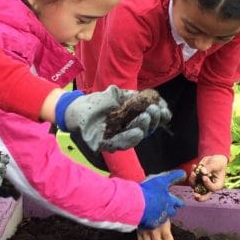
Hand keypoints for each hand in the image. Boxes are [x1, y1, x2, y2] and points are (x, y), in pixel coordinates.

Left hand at [55, 87, 170, 151]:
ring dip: (144, 127)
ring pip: (136, 136)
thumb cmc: (95, 102)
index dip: (160, 114)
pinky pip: (121, 143)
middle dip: (153, 119)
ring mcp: (118, 137)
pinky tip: (138, 132)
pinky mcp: (107, 144)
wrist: (74, 108)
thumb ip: (131, 96)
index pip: (150, 118)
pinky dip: (131, 138)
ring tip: (147, 117)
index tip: (165, 108)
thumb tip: (150, 97)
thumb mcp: (115, 95)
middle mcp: (127, 129)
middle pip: (146, 128)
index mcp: (132, 118)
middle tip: (155, 110)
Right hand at [138, 170, 185, 228]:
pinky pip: (153, 223)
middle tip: (169, 207)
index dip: (179, 202)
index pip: (178, 202)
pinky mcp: (150, 224)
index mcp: (170, 201)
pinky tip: (148, 217)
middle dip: (171, 209)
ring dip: (162, 215)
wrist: (136, 204)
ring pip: (163, 218)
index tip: (180, 202)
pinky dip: (152, 220)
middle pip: (172, 212)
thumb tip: (184, 174)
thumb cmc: (149, 192)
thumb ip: (174, 177)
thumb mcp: (162, 180)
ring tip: (157, 212)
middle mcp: (166, 211)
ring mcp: (158, 219)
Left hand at [191, 155, 227, 198]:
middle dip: (199, 197)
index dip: (207, 184)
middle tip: (195, 195)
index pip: (212, 188)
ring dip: (193, 181)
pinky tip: (194, 166)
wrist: (214, 159)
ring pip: (195, 187)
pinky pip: (192, 180)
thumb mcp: (216, 164)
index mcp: (217, 185)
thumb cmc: (218, 163)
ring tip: (193, 172)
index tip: (204, 177)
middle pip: (204, 196)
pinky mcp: (197, 180)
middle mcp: (210, 187)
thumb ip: (209, 167)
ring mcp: (202, 184)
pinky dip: (192, 174)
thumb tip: (202, 171)